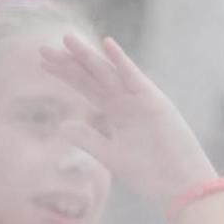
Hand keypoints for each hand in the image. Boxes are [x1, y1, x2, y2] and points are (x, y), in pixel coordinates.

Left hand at [40, 35, 215, 208]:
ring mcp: (140, 99)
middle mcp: (127, 101)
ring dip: (88, 55)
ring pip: (108, 73)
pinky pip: (134, 77)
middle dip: (69, 62)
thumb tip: (61, 124)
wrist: (180, 185)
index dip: (65, 74)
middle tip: (43, 47)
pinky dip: (121, 60)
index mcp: (117, 113)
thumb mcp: (110, 155)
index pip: (86, 87)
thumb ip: (87, 139)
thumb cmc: (151, 173)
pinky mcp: (154, 101)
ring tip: (67, 39)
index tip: (43, 62)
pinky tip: (106, 43)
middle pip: (93, 76)